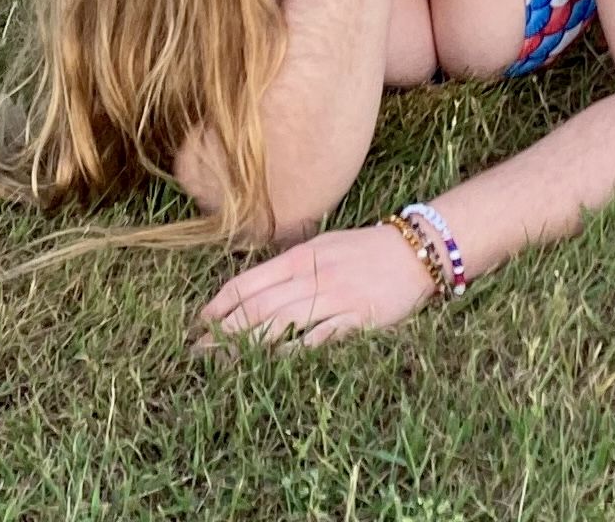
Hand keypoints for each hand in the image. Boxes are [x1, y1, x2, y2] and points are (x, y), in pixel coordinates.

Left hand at [193, 221, 440, 348]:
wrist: (416, 251)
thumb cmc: (366, 251)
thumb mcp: (324, 248)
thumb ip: (290, 268)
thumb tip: (252, 290)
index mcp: (301, 257)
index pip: (248, 281)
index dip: (219, 304)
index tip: (198, 325)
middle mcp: (312, 275)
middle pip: (258, 306)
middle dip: (224, 331)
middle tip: (198, 354)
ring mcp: (334, 297)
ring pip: (281, 322)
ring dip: (248, 345)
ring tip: (224, 365)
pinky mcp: (356, 317)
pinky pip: (319, 336)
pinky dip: (294, 351)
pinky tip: (273, 366)